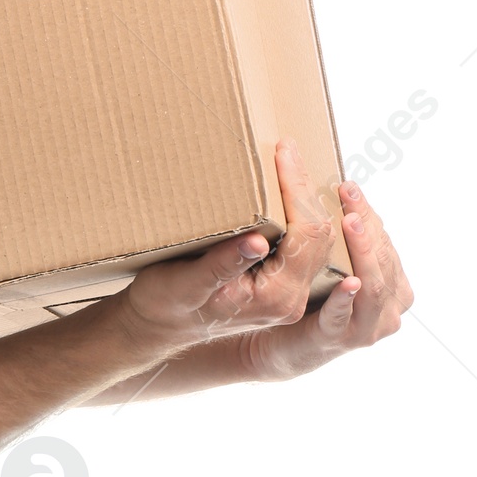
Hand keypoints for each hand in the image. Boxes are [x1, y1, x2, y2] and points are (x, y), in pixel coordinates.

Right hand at [116, 138, 338, 355]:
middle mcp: (290, 298)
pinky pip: (304, 246)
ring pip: (317, 240)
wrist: (157, 328)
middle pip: (320, 235)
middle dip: (305, 188)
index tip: (284, 153)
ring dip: (306, 200)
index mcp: (275, 296)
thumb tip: (257, 241)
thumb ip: (222, 265)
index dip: (297, 190)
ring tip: (290, 163)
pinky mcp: (281, 287)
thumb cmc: (164, 305)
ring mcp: (288, 294)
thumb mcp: (185, 283)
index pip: (306, 235)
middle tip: (288, 149)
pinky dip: (299, 215)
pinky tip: (286, 193)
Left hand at [234, 176, 412, 380]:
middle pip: (383, 258)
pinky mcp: (340, 339)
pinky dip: (346, 298)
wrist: (282, 345)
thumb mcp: (334, 263)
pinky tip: (348, 282)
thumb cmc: (312, 298)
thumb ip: (345, 238)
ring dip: (362, 251)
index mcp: (394, 283)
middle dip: (366, 223)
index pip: (385, 240)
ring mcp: (370, 326)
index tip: (348, 186)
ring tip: (350, 223)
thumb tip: (338, 188)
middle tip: (347, 195)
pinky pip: (344, 316)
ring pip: (374, 284)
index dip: (369, 212)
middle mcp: (390, 305)